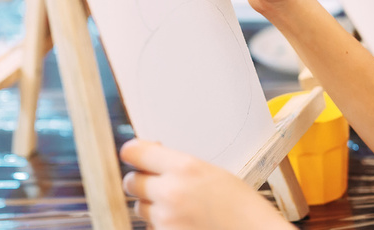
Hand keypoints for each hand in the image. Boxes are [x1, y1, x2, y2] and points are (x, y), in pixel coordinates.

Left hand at [121, 139, 290, 229]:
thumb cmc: (242, 206)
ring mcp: (165, 219)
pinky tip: (184, 222)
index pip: (135, 152)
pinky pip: (151, 228)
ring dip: (152, 206)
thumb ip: (181, 166)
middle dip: (141, 182)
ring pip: (140, 208)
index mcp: (185, 167)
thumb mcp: (214, 174)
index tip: (135, 154)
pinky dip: (161, 225)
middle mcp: (170, 192)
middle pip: (131, 182)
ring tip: (180, 207)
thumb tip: (152, 158)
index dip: (134, 153)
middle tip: (157, 183)